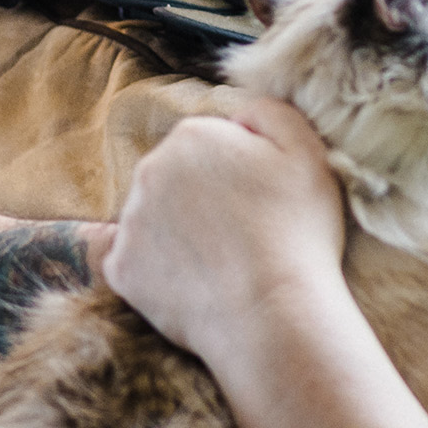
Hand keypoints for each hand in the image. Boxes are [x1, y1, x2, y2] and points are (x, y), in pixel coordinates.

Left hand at [100, 95, 349, 366]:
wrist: (274, 314)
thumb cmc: (298, 233)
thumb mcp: (307, 152)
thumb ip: (270, 113)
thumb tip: (238, 115)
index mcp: (191, 136)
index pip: (207, 145)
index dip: (239, 173)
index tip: (261, 204)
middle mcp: (148, 171)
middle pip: (174, 178)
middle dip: (202, 200)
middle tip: (243, 236)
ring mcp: (129, 222)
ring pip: (153, 219)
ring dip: (179, 234)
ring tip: (223, 265)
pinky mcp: (120, 269)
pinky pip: (133, 262)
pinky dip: (157, 272)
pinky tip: (192, 284)